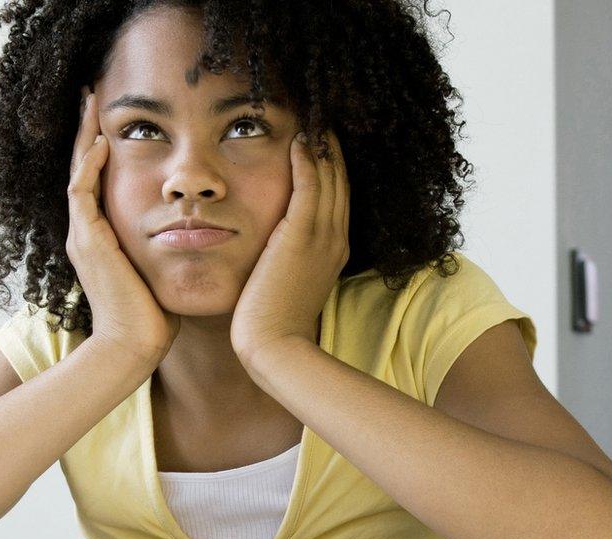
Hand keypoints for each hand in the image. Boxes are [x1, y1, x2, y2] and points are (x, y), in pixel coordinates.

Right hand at [66, 85, 179, 363]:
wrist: (135, 347)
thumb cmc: (155, 317)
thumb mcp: (162, 270)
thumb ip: (168, 248)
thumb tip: (197, 234)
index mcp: (103, 238)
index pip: (100, 181)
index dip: (104, 150)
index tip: (118, 121)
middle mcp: (88, 232)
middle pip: (83, 168)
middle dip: (88, 131)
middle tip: (92, 96)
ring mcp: (83, 236)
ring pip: (78, 172)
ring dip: (85, 136)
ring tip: (91, 104)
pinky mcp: (88, 242)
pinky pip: (82, 192)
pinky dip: (90, 166)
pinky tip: (103, 142)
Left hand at [230, 130, 349, 366]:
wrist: (273, 347)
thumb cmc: (270, 322)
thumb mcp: (286, 283)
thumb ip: (287, 259)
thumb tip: (274, 248)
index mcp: (334, 250)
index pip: (337, 197)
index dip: (333, 167)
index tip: (322, 141)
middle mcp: (336, 239)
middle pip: (341, 181)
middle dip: (333, 148)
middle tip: (323, 117)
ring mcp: (323, 237)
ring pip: (330, 178)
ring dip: (323, 145)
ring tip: (314, 117)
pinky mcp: (302, 237)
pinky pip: (310, 187)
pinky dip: (308, 161)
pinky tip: (299, 139)